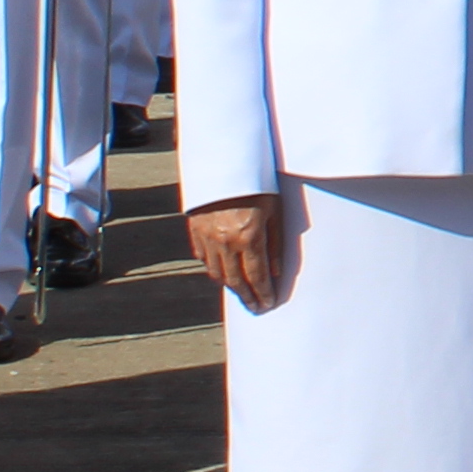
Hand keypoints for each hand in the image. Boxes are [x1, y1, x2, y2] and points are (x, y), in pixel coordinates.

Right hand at [191, 192, 287, 313]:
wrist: (223, 163)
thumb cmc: (257, 183)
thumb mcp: (274, 210)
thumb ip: (275, 243)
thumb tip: (276, 272)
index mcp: (249, 237)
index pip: (257, 277)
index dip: (263, 294)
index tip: (268, 305)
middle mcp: (226, 242)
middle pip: (236, 281)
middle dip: (247, 297)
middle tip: (255, 308)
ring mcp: (208, 238)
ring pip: (217, 274)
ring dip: (230, 287)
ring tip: (241, 295)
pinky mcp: (196, 231)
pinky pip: (204, 259)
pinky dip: (214, 270)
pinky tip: (223, 275)